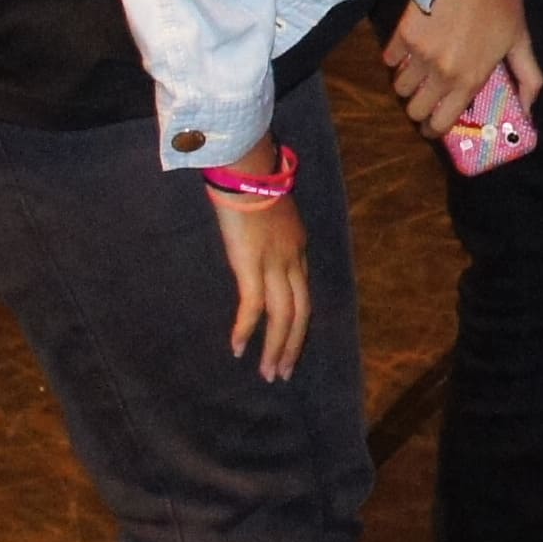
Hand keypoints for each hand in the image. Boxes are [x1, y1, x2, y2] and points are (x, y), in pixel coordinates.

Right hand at [210, 148, 310, 381]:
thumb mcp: (270, 212)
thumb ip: (267, 232)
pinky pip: (253, 307)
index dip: (299, 323)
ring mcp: (275, 264)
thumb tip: (254, 240)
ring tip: (268, 373)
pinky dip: (246, 331)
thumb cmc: (252, 183)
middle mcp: (293, 260)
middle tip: (283, 373)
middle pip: (300, 313)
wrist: (246, 168)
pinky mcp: (252, 265)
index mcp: (298, 248)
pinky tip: (238, 349)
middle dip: (292, 346)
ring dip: (275, 349)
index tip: (291, 343)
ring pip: (283, 317)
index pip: (304, 294)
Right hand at [385, 0, 542, 130]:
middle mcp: (441, 73)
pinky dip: (395, 59)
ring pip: (399, 87)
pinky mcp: (402, 33)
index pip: (441, 122)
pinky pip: (389, 59)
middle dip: (419, 109)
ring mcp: (419, 54)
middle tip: (425, 100)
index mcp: (469, 79)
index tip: (433, 128)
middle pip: (414, 110)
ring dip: (408, 85)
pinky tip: (407, 52)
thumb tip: (530, 108)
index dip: (435, 130)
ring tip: (418, 75)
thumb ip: (529, 77)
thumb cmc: (502, 2)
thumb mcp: (521, 41)